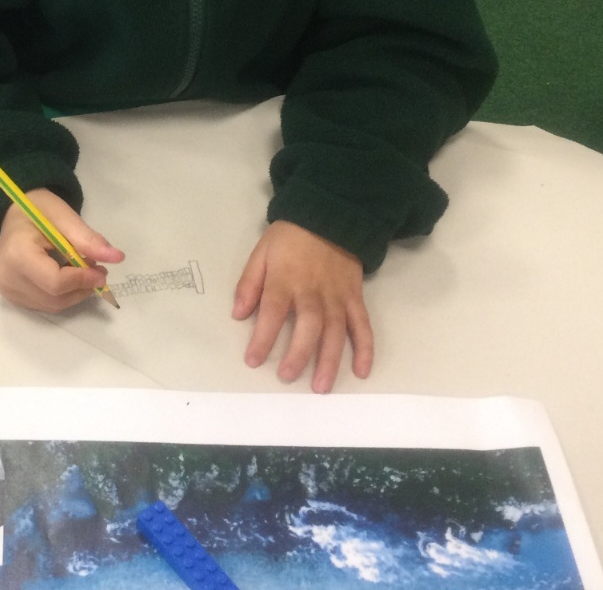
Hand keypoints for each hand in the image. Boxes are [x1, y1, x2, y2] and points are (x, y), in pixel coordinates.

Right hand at [0, 189, 123, 311]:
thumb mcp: (64, 216)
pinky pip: (45, 304)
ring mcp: (8, 290)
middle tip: (98, 269)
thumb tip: (117, 257)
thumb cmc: (37, 210)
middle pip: (55, 298)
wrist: (13, 214)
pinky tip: (68, 277)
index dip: (83, 280)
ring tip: (84, 271)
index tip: (103, 270)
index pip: (55, 282)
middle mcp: (7, 277)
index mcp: (17, 255)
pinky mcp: (11, 296)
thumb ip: (88, 239)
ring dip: (75, 292)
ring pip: (53, 305)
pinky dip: (63, 295)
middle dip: (82, 287)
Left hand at [231, 220, 373, 392]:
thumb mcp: (260, 253)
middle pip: (308, 326)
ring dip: (329, 360)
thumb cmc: (289, 238)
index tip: (253, 361)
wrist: (328, 216)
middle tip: (287, 376)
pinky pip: (363, 325)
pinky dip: (365, 349)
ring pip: (336, 332)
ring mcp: (337, 296)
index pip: (272, 313)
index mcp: (285, 280)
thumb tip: (238, 314)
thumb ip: (249, 283)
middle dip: (298, 354)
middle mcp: (313, 291)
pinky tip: (361, 370)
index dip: (262, 338)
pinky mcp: (355, 298)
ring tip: (321, 386)